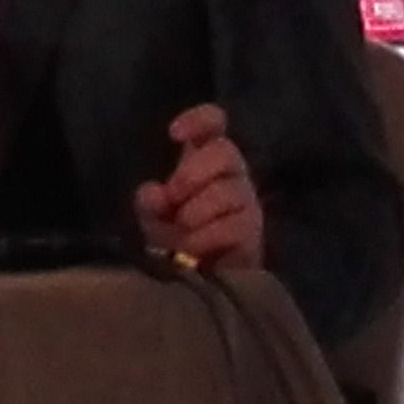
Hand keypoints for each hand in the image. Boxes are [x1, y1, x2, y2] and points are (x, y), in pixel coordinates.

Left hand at [135, 104, 264, 269]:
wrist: (198, 283)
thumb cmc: (175, 240)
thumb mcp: (154, 219)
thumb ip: (149, 203)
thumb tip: (152, 193)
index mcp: (205, 161)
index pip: (214, 124)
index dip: (199, 120)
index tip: (174, 133)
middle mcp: (232, 175)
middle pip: (225, 151)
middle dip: (192, 173)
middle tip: (173, 197)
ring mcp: (247, 203)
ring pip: (227, 190)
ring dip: (195, 212)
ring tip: (181, 232)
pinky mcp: (253, 234)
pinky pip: (232, 225)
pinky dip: (205, 238)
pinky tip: (192, 250)